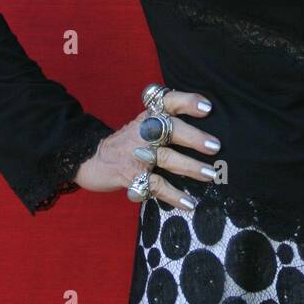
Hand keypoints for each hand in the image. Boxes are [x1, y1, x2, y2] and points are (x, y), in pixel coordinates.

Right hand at [73, 88, 220, 212]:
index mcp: (148, 116)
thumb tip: (205, 135)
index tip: (207, 108)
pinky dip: (173, 195)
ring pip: (166, 158)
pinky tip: (189, 203)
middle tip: (215, 146)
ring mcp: (137, 154)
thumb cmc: (126, 142)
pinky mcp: (131, 175)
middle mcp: (144, 131)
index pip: (167, 101)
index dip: (187, 102)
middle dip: (193, 137)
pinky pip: (155, 185)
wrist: (88, 157)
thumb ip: (165, 123)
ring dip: (190, 166)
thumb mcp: (142, 125)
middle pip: (170, 129)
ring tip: (209, 174)